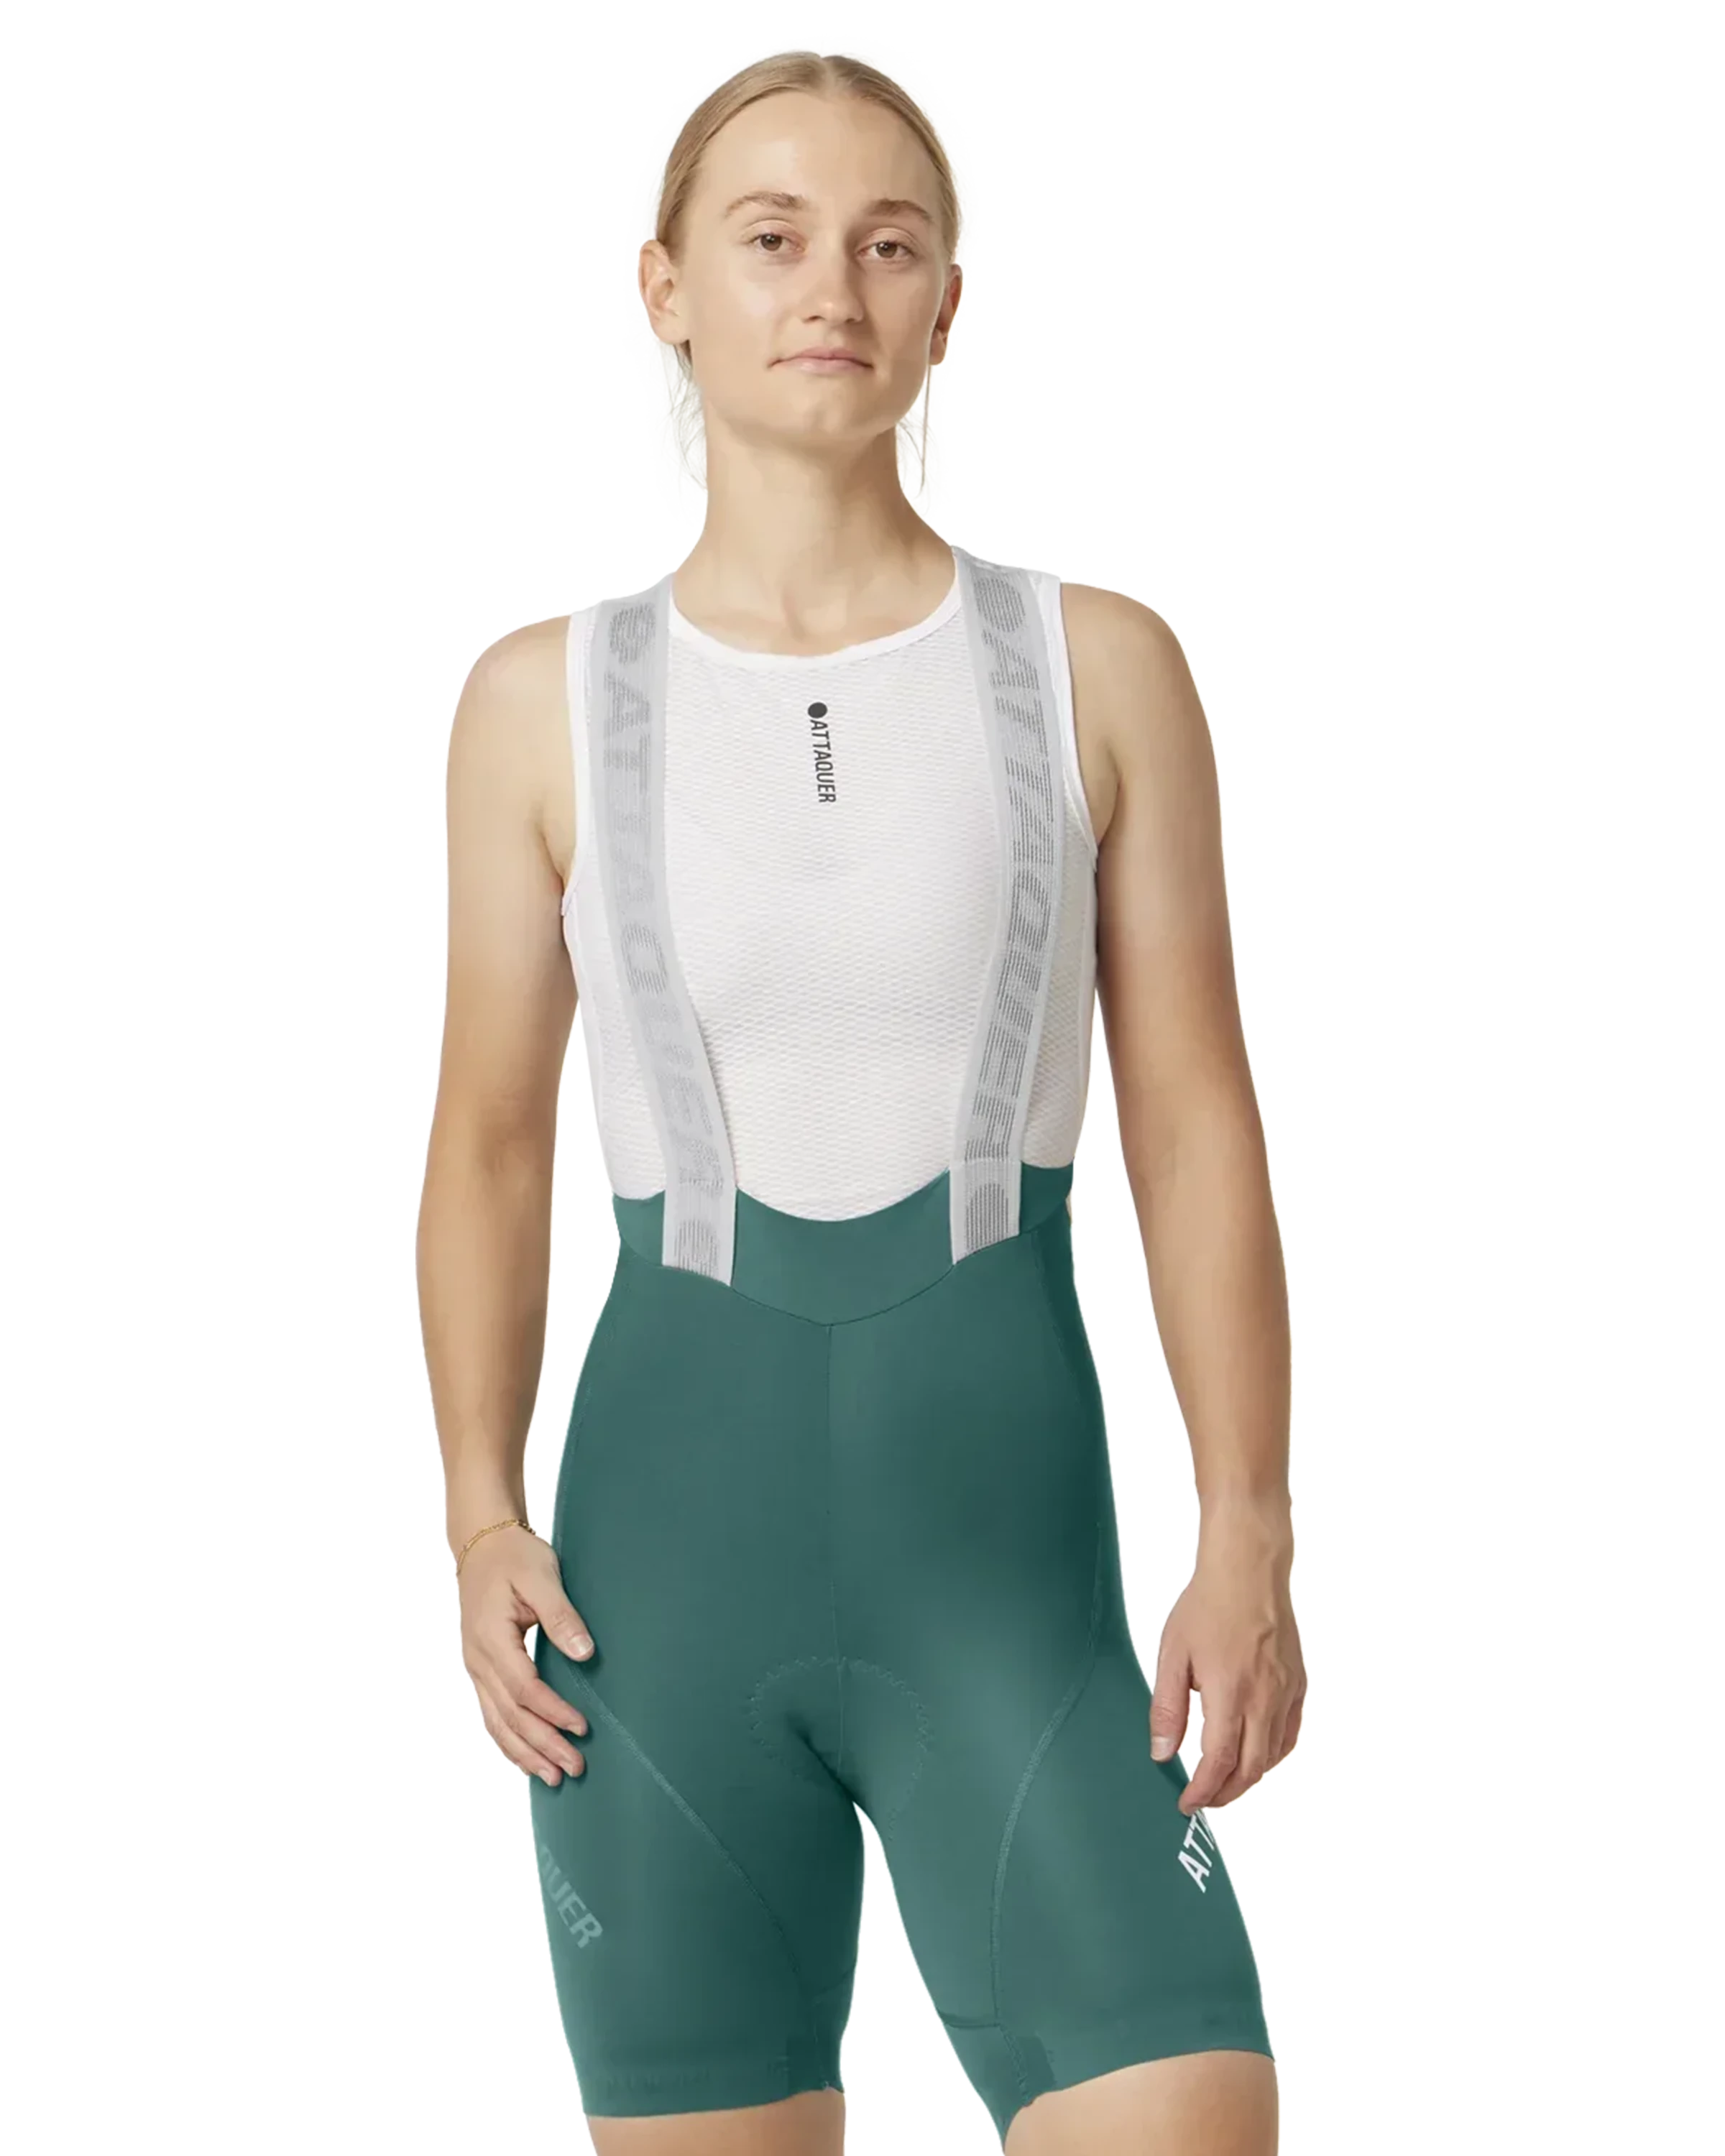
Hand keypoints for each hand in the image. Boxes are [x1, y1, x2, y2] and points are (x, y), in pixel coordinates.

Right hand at [456, 1523, 595, 1788]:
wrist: (481, 1544)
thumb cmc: (514, 1557)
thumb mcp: (542, 1577)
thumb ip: (562, 1616)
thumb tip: (585, 1654)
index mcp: (492, 1639)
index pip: (525, 1689)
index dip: (553, 1712)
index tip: (582, 1728)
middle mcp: (478, 1661)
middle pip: (511, 1715)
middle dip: (543, 1745)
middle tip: (575, 1768)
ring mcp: (475, 1668)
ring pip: (497, 1722)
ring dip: (524, 1752)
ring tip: (553, 1778)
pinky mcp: (480, 1670)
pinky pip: (490, 1714)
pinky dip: (507, 1740)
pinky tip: (524, 1757)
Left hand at [1148, 1538, 1305, 1814]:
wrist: (1248, 1570)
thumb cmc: (1207, 1606)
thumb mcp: (1173, 1654)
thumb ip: (1167, 1708)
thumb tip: (1162, 1754)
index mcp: (1230, 1692)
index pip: (1218, 1762)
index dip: (1203, 1790)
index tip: (1187, 1803)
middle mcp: (1264, 1698)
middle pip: (1250, 1767)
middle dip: (1226, 1793)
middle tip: (1205, 1801)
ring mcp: (1286, 1692)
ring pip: (1273, 1755)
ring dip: (1249, 1778)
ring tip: (1226, 1786)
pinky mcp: (1297, 1683)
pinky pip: (1289, 1733)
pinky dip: (1272, 1755)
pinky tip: (1256, 1757)